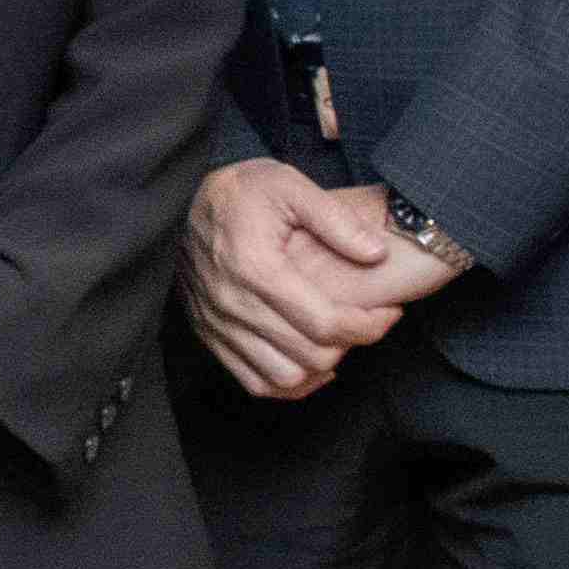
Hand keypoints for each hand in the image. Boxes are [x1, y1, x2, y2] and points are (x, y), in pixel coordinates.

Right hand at [189, 157, 433, 400]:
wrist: (179, 201)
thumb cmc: (242, 191)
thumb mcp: (290, 185)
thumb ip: (337, 219)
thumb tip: (377, 254)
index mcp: (257, 268)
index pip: (326, 324)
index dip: (370, 326)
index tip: (389, 311)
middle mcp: (233, 304)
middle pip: (311, 356)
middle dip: (352, 343)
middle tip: (369, 321)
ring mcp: (218, 325)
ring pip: (284, 378)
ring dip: (320, 367)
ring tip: (339, 339)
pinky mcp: (208, 336)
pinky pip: (255, 383)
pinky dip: (289, 381)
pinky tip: (309, 358)